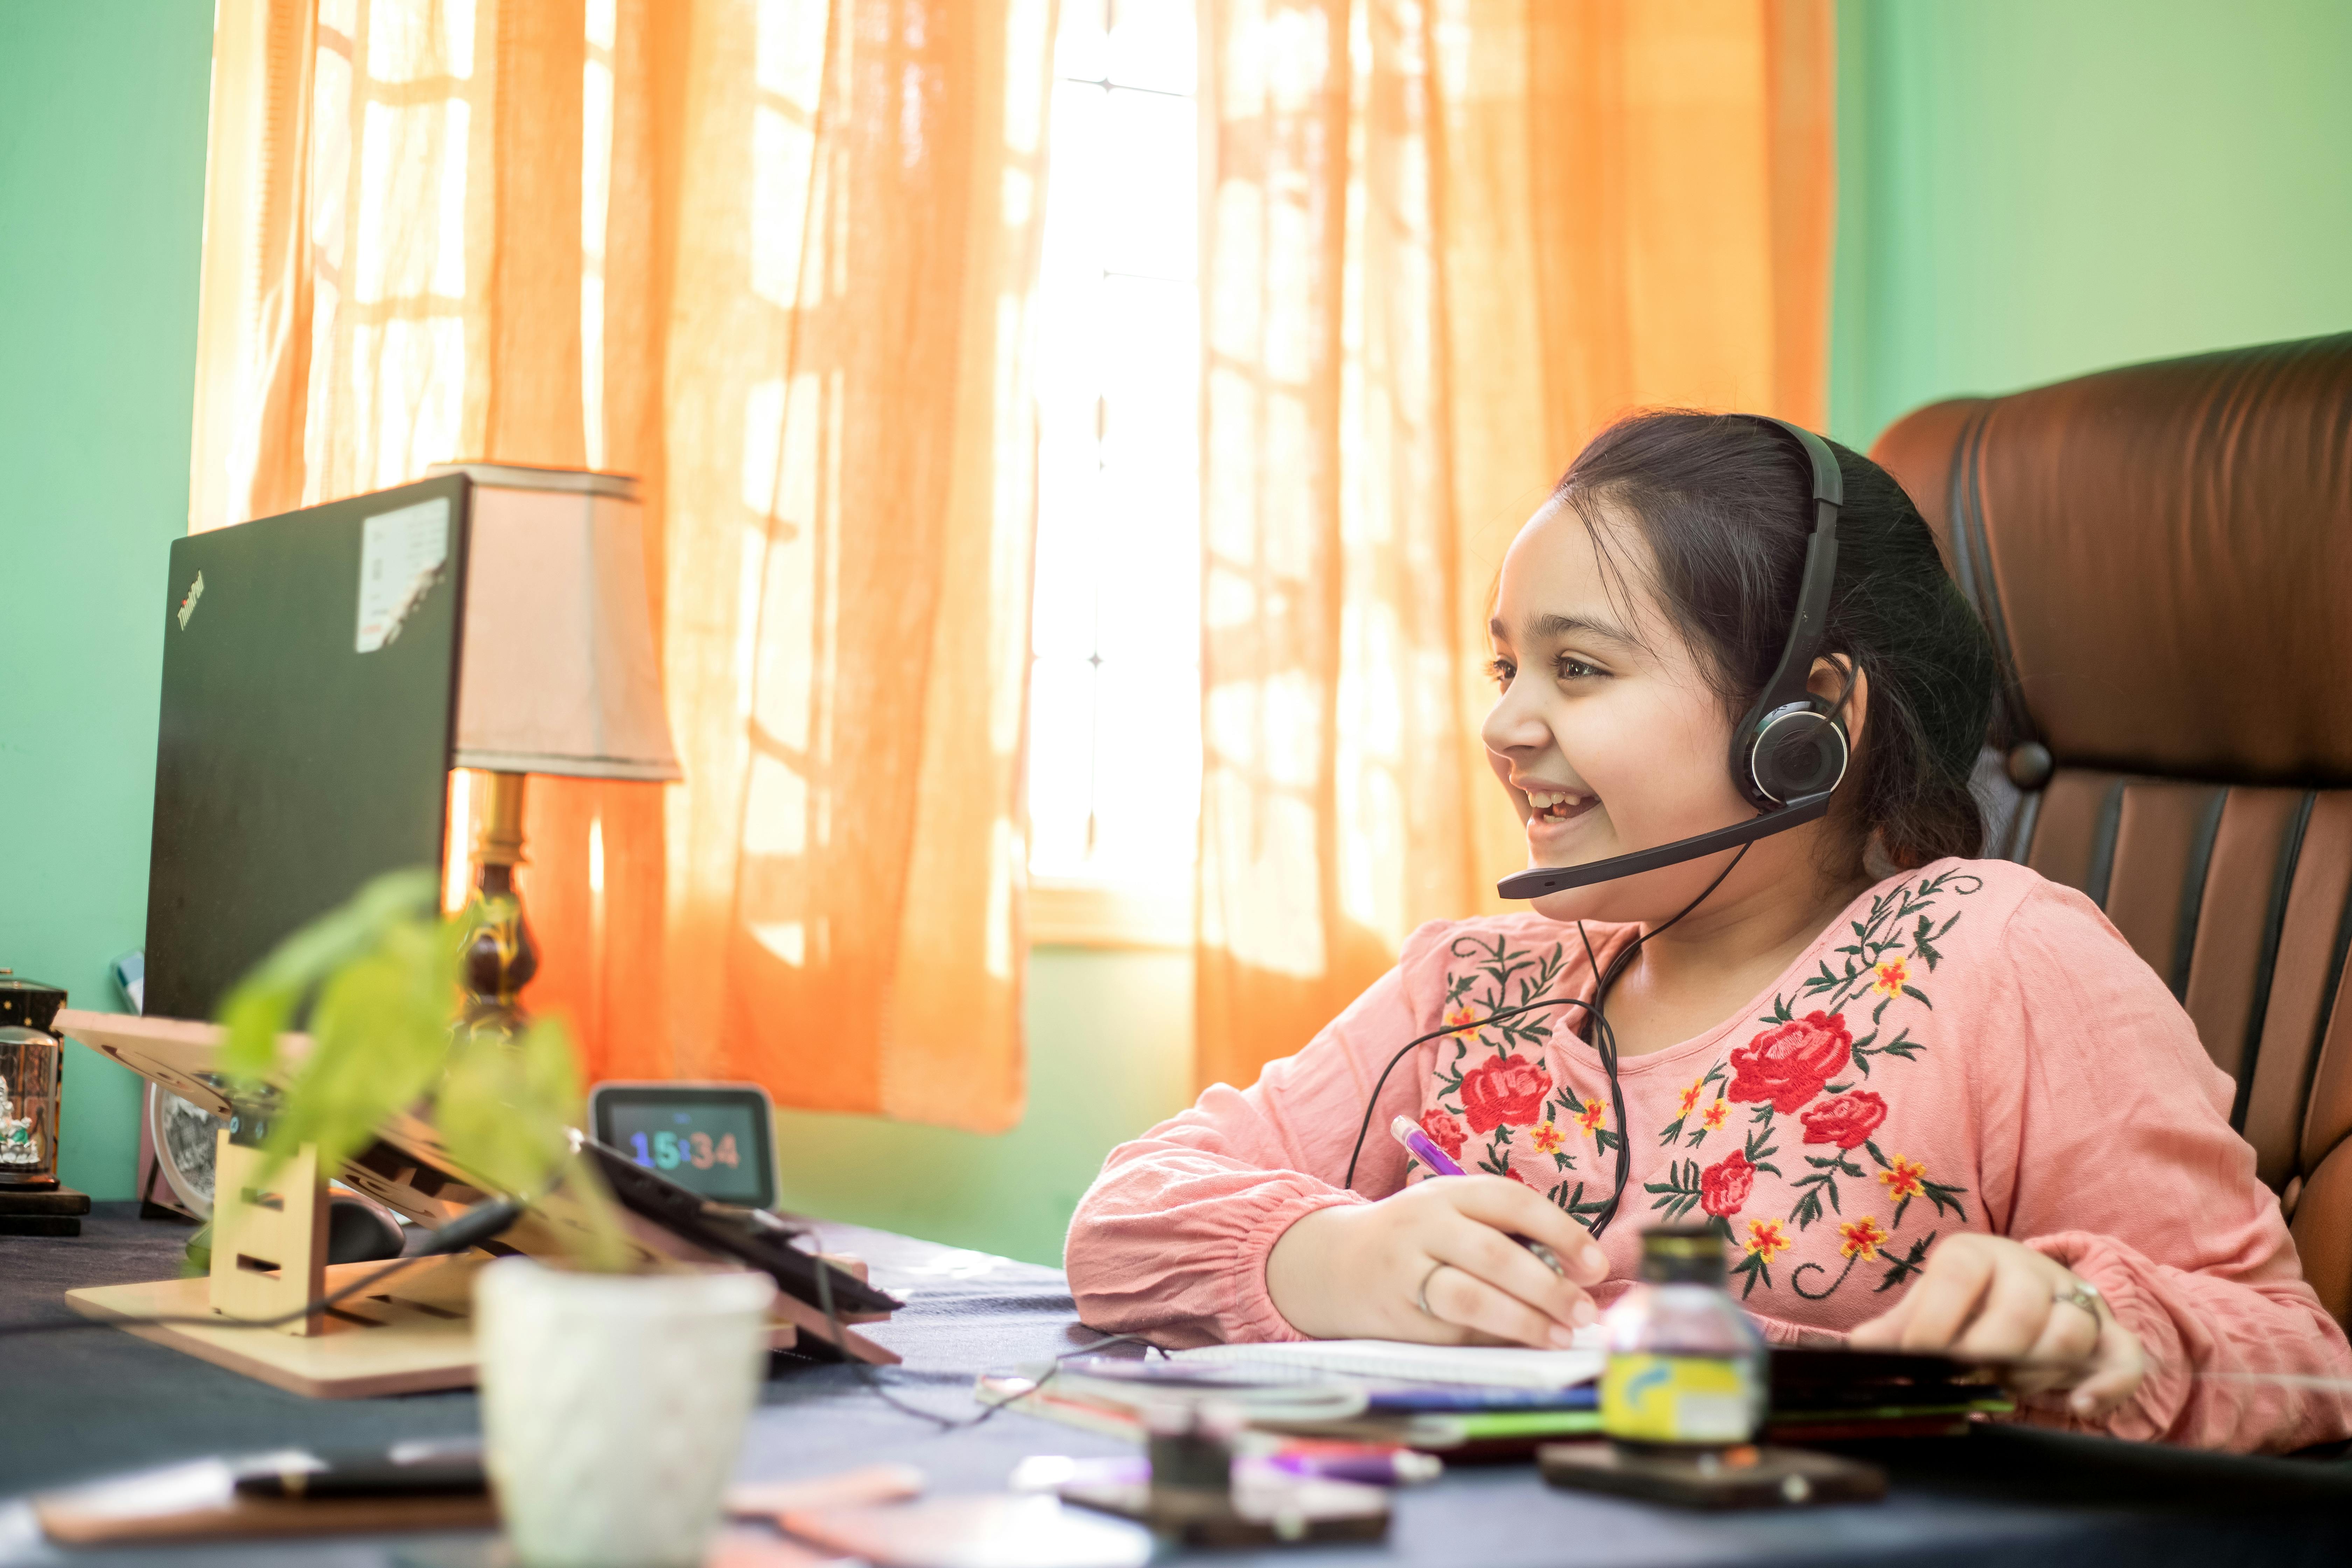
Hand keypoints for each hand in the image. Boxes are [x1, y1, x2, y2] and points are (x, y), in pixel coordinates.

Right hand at [1265, 1178, 1610, 1348]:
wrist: (1334, 1263)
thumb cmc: (1417, 1240)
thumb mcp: (1453, 1216)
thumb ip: (1506, 1235)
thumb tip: (1575, 1274)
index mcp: (1447, 1192)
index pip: (1511, 1201)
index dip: (1560, 1230)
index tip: (1596, 1264)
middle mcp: (1423, 1225)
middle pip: (1494, 1253)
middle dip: (1548, 1285)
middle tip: (1584, 1312)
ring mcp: (1405, 1271)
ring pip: (1469, 1296)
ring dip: (1522, 1320)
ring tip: (1559, 1336)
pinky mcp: (1396, 1315)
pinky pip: (1450, 1331)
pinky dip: (1490, 1339)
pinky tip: (1518, 1344)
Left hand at [1847, 1233, 2144, 1419]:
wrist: (2027, 1295)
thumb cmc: (1966, 1307)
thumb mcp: (1928, 1309)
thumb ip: (1895, 1330)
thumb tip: (1856, 1351)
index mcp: (1975, 1255)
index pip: (1957, 1274)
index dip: (1937, 1319)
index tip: (1922, 1360)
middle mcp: (2028, 1269)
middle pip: (2020, 1307)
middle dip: (1991, 1352)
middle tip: (1969, 1379)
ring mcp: (2075, 1301)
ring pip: (2071, 1331)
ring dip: (2036, 1370)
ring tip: (2008, 1385)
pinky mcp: (2111, 1335)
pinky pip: (2124, 1357)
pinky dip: (2106, 1384)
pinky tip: (2080, 1406)